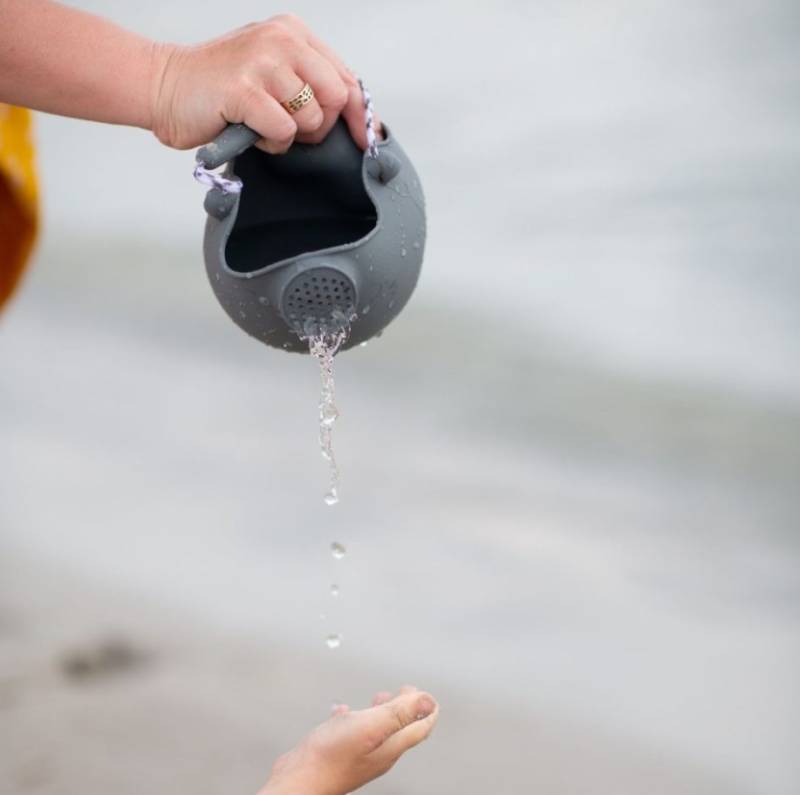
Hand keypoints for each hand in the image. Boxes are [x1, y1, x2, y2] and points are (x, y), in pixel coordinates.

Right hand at [150, 14, 379, 153]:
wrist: (164, 87)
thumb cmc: (219, 87)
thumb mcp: (272, 71)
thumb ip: (309, 83)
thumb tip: (354, 114)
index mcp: (293, 33)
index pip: (347, 77)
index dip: (361, 113)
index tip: (366, 137)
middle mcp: (282, 41)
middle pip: (337, 97)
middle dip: (321, 126)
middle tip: (292, 129)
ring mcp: (263, 62)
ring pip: (311, 117)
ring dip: (290, 135)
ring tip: (263, 124)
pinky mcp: (245, 90)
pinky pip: (283, 131)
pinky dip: (271, 142)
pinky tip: (251, 130)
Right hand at [259, 686, 438, 794]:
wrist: (298, 780)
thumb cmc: (331, 757)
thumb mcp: (370, 726)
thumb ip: (399, 713)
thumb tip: (429, 701)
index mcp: (390, 747)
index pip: (418, 728)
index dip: (426, 709)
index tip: (426, 694)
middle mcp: (377, 754)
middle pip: (399, 729)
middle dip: (404, 707)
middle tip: (404, 690)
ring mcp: (358, 755)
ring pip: (376, 730)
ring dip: (380, 711)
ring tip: (377, 697)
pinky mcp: (338, 754)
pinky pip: (350, 733)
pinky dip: (351, 718)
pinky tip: (342, 712)